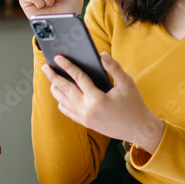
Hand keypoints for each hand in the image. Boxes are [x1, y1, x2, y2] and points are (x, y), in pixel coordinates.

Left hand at [42, 52, 164, 153]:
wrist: (138, 129)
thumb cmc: (134, 105)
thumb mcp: (127, 83)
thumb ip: (113, 68)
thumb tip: (102, 54)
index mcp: (97, 99)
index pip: (78, 78)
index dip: (67, 66)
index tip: (58, 58)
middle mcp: (87, 110)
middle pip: (65, 90)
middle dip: (54, 77)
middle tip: (45, 67)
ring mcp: (85, 118)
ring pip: (63, 102)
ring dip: (56, 89)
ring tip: (52, 79)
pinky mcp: (85, 124)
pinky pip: (67, 112)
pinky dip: (62, 102)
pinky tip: (61, 95)